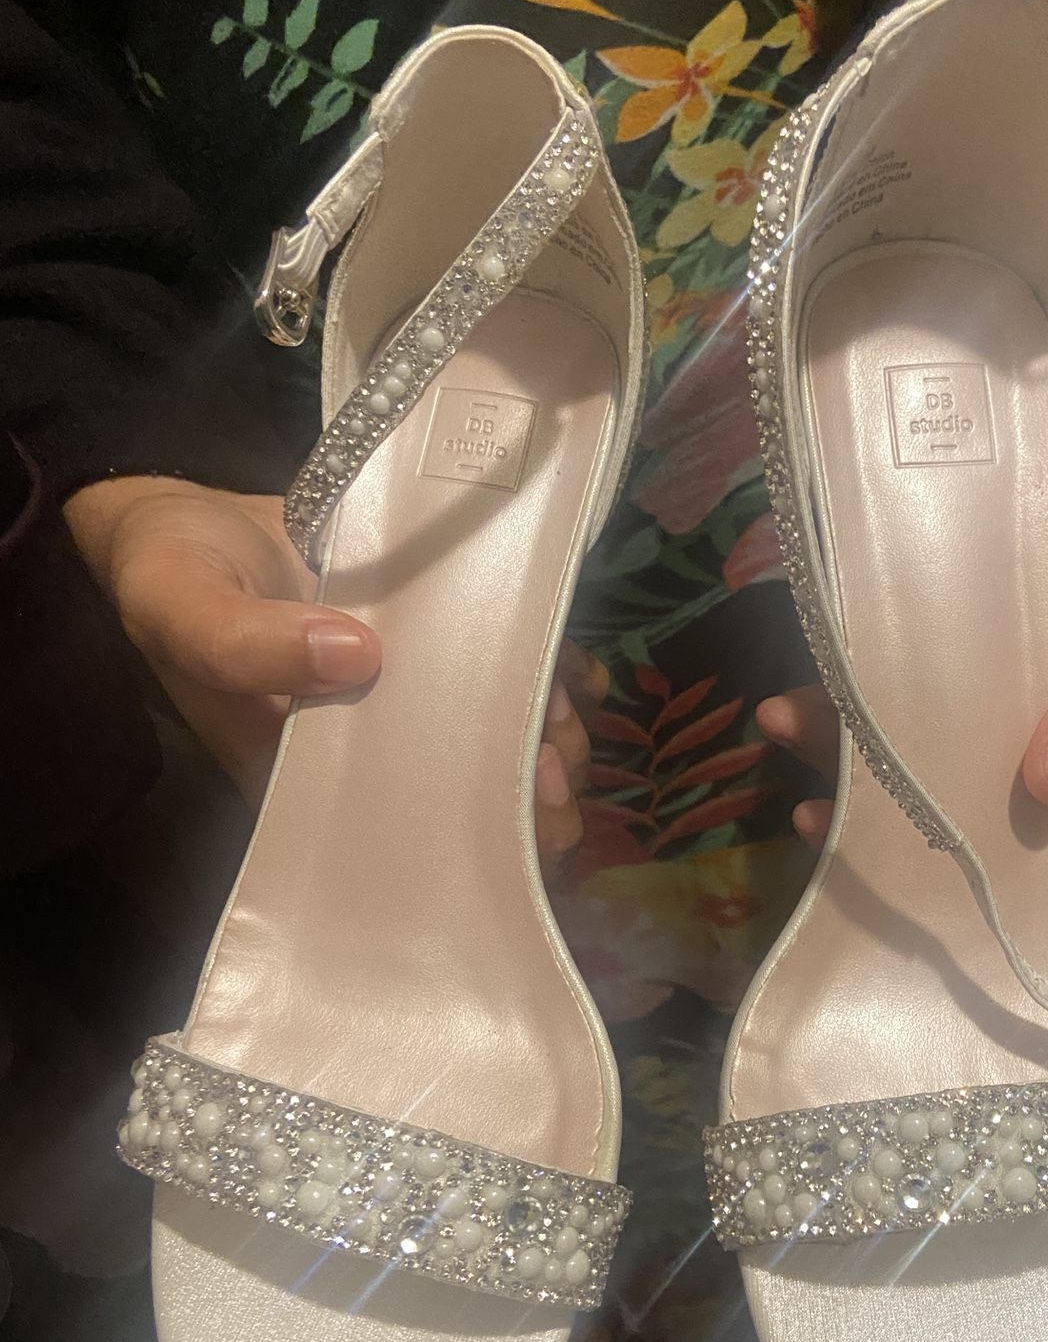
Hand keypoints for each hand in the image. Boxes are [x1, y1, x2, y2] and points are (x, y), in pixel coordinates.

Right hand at [64, 474, 602, 865]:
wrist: (191, 512)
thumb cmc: (172, 572)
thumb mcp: (179, 606)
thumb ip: (242, 643)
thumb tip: (352, 655)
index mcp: (310, 773)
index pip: (405, 828)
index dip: (473, 830)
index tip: (523, 800)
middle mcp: (375, 746)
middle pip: (472, 794)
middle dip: (533, 791)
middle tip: (554, 760)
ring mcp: (418, 694)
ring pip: (508, 739)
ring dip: (554, 733)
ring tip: (564, 708)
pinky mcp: (447, 638)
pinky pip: (519, 670)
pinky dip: (564, 674)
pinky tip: (581, 672)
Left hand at [756, 565, 1047, 841]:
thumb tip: (1045, 782)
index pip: (1009, 847)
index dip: (941, 859)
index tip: (872, 854)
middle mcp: (1028, 765)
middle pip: (941, 803)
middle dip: (870, 807)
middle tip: (806, 807)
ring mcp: (986, 719)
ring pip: (908, 749)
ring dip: (842, 744)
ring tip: (781, 722)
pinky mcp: (958, 672)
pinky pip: (899, 696)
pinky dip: (851, 696)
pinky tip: (800, 692)